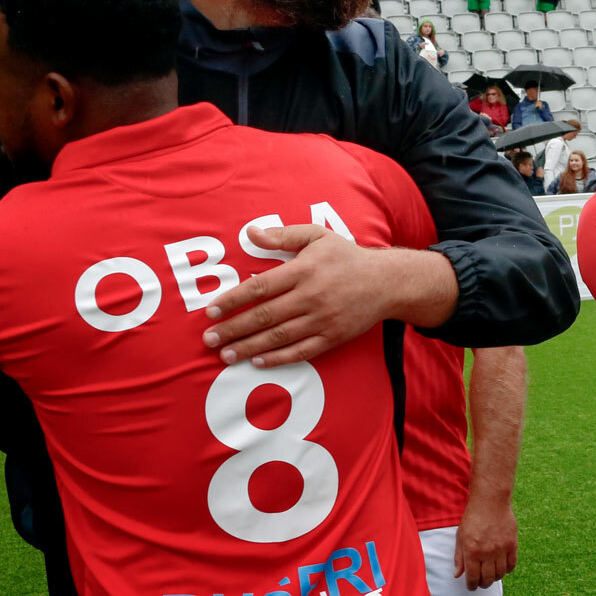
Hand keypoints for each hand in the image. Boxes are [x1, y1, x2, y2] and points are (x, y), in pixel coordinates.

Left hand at [202, 225, 403, 366]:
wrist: (386, 282)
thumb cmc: (346, 257)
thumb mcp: (317, 236)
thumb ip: (283, 235)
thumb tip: (250, 233)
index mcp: (304, 270)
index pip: (260, 287)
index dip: (233, 300)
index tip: (211, 311)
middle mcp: (311, 296)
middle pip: (264, 316)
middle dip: (233, 329)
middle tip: (209, 339)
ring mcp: (322, 320)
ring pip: (278, 337)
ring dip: (249, 348)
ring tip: (225, 354)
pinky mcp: (333, 337)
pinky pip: (301, 351)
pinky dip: (278, 359)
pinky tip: (258, 362)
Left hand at [453, 497, 517, 588]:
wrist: (491, 501)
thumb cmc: (473, 518)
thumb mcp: (461, 537)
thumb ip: (459, 557)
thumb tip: (457, 575)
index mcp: (472, 551)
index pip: (472, 578)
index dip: (471, 586)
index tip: (471, 586)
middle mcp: (487, 553)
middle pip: (487, 579)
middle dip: (483, 584)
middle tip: (481, 583)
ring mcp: (501, 549)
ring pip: (500, 574)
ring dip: (495, 578)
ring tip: (491, 575)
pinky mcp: (512, 544)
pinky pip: (512, 565)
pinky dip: (507, 570)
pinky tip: (502, 567)